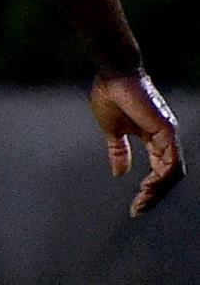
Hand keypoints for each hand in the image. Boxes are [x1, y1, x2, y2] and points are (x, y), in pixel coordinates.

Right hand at [90, 71, 181, 215]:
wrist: (113, 74)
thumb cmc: (111, 95)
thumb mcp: (112, 130)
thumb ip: (118, 151)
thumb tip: (119, 173)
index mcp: (154, 137)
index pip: (160, 170)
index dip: (150, 190)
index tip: (134, 206)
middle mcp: (166, 138)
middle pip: (169, 175)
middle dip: (155, 196)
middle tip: (138, 210)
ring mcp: (168, 134)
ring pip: (173, 172)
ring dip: (159, 191)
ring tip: (142, 201)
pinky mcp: (166, 130)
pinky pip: (171, 161)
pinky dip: (162, 178)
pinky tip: (148, 187)